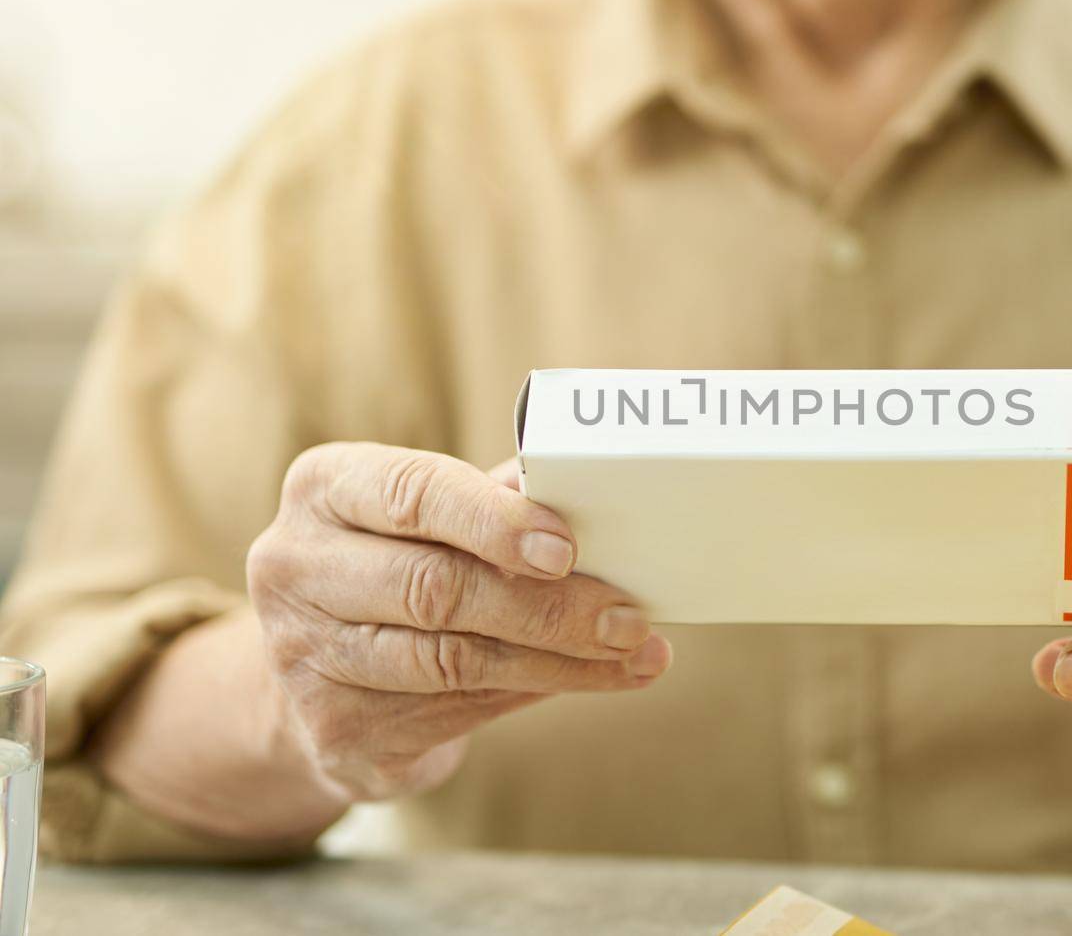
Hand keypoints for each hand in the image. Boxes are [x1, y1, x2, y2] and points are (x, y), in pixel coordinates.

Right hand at [247, 442, 669, 803]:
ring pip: (454, 659)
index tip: (568, 547)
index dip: (495, 521)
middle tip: (629, 617)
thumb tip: (598, 493)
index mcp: (323, 488)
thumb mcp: (431, 520)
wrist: (318, 679)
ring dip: (560, 659)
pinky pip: (455, 710)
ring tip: (633, 653)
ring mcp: (302, 654)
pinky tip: (592, 680)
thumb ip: (499, 501)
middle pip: (437, 587)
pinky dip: (536, 692)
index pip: (411, 493)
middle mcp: (293, 565)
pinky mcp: (331, 728)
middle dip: (548, 606)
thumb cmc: (399, 568)